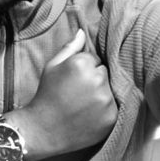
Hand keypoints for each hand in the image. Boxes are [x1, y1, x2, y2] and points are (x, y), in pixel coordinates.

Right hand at [6, 29, 117, 160]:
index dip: (83, 69)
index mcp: (82, 63)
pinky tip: (89, 114)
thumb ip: (70, 47)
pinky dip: (105, 109)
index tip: (72, 80)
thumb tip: (83, 32)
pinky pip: (115, 106)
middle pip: (104, 73)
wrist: (44, 129)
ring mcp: (106, 99)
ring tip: (83, 104)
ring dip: (101, 94)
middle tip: (77, 92)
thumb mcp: (52, 66)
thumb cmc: (46, 94)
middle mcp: (97, 79)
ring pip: (111, 89)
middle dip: (94, 79)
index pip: (95, 59)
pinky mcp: (112, 117)